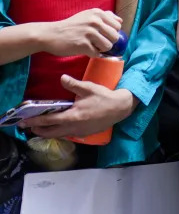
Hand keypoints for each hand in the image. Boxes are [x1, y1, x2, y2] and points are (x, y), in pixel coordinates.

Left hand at [21, 76, 136, 137]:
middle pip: (50, 132)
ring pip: (58, 136)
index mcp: (72, 116)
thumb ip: (73, 84)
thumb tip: (61, 78)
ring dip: (48, 133)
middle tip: (29, 127)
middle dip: (38, 130)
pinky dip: (59, 133)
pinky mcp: (85, 134)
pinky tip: (59, 128)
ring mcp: (79, 132)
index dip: (35, 121)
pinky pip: (68, 135)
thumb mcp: (88, 88)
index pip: (48, 121)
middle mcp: (73, 127)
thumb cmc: (104, 97)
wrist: (120, 108)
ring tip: (41, 129)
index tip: (24, 122)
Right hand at [41, 9, 121, 56]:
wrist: (50, 34)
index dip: (112, 32)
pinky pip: (97, 54)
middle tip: (98, 43)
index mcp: (97, 13)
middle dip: (109, 42)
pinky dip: (93, 54)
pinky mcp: (83, 45)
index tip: (104, 35)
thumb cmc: (71, 26)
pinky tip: (85, 50)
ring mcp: (89, 33)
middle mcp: (95, 21)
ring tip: (92, 46)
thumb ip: (105, 16)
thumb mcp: (87, 15)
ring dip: (101, 49)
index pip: (118, 26)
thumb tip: (120, 20)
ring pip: (108, 46)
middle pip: (115, 37)